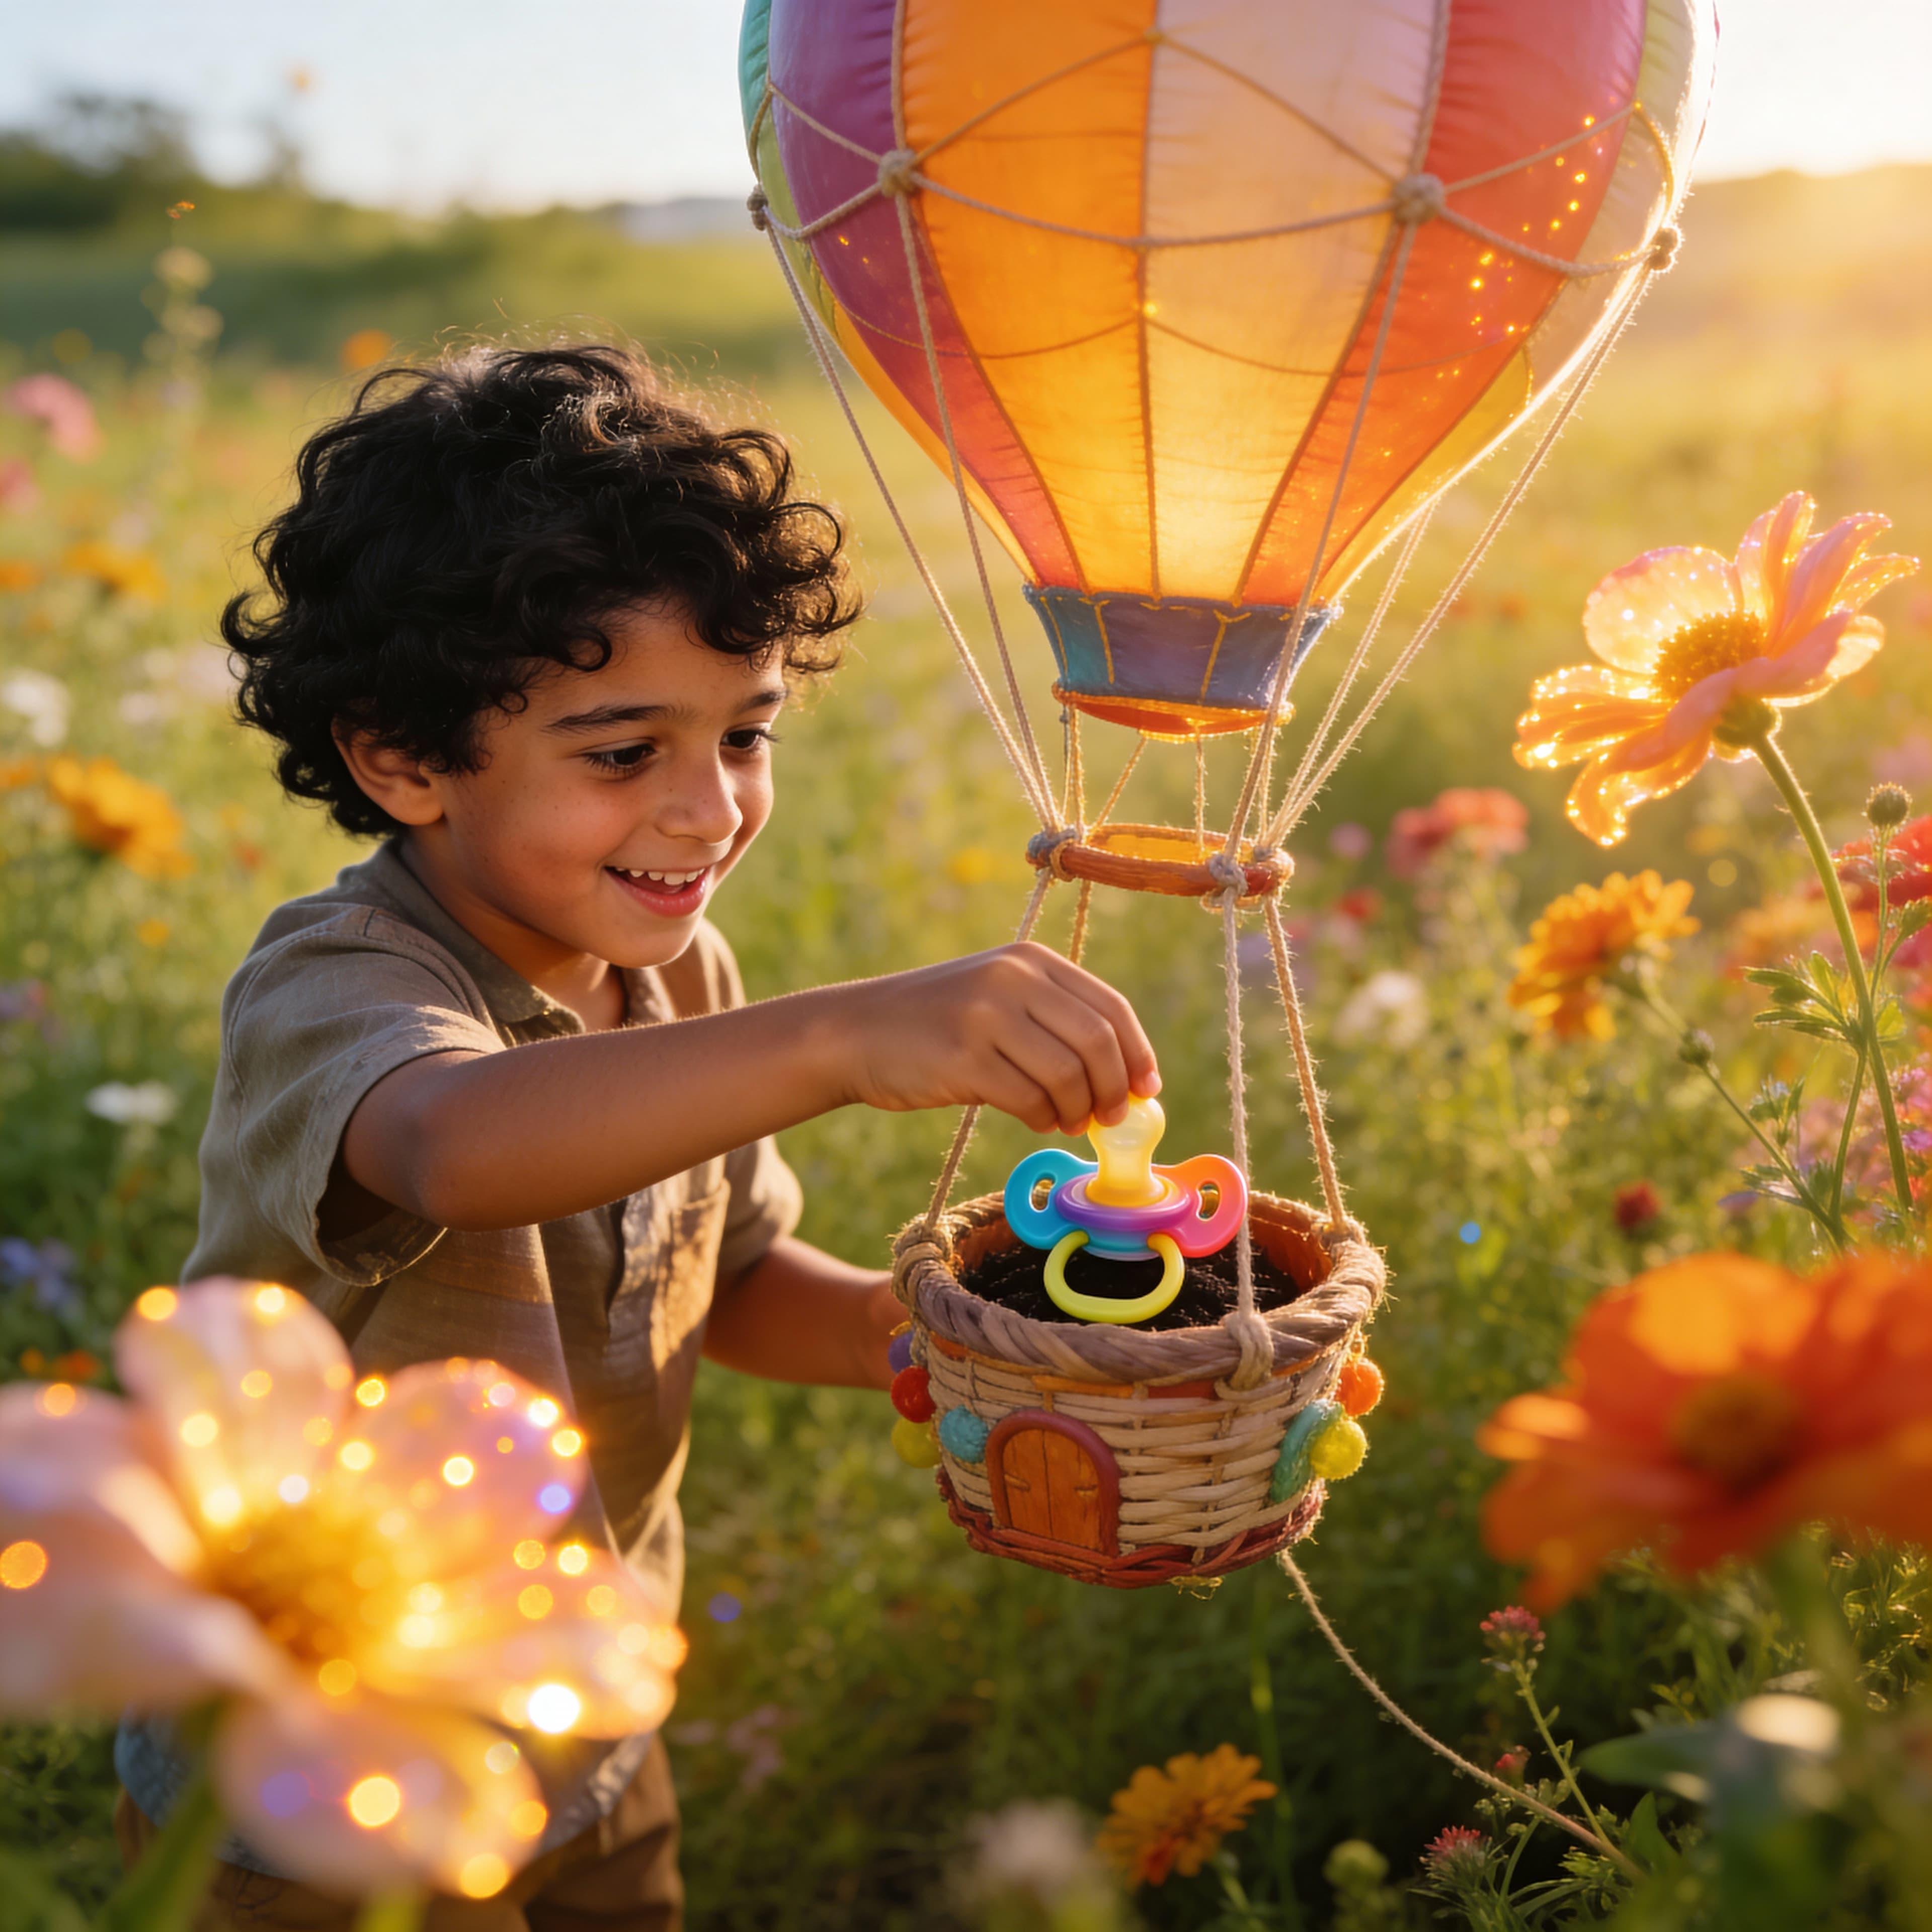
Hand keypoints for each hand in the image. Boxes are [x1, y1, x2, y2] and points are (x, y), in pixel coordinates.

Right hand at [829, 942, 1158, 1133]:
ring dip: (1077, 1110)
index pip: (1110, 1007)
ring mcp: (986, 1016)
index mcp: (1029, 961)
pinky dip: (1042, 1119)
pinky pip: (1029, 1100)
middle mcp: (1012, 980)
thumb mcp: (997, 998)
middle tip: (1110, 1117)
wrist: (856, 1032)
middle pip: (1098, 1042)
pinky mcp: (963, 1058)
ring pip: (1068, 1075)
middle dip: (1114, 1089)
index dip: (1138, 1053)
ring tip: (1066, 1121)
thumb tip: (1123, 1080)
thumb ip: (1053, 1023)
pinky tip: (1035, 1120)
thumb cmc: (936, 1025)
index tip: (1147, 1089)